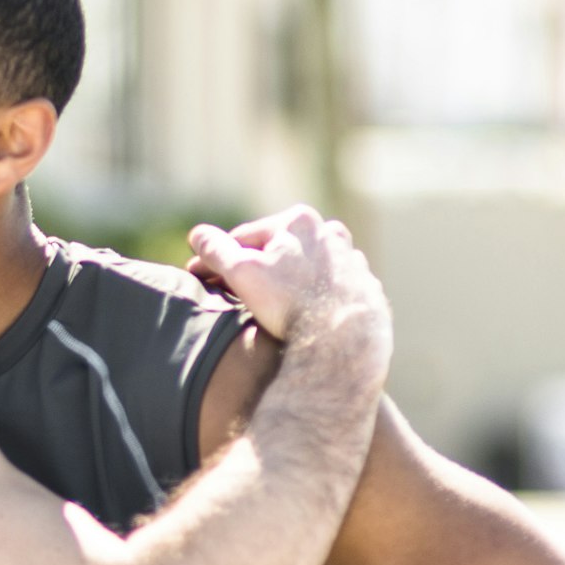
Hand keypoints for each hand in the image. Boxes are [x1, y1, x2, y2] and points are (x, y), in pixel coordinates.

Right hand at [186, 206, 390, 375]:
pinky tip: (303, 319)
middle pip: (279, 252)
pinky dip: (315, 301)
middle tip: (232, 294)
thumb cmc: (291, 304)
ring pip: (307, 271)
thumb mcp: (242, 273)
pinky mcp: (367, 291)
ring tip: (269, 309)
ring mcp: (353, 263)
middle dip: (255, 269)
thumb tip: (197, 234)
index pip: (246, 238)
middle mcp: (332, 235)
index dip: (217, 258)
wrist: (345, 342)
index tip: (199, 276)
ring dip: (287, 283)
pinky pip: (331, 293)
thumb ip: (217, 251)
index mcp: (300, 222)